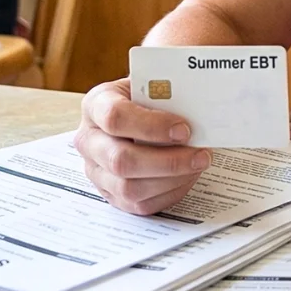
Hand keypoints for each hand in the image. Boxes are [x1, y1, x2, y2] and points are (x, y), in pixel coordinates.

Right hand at [75, 78, 212, 214]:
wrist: (136, 115)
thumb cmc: (146, 100)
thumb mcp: (151, 86)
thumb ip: (167, 94)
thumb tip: (200, 104)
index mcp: (95, 105)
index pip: (115, 117)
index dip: (151, 125)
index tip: (184, 129)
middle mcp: (89, 141)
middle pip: (120, 160)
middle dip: (167, 161)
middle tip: (200, 154)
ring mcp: (97, 172)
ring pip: (130, 188)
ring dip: (172, 179)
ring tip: (197, 164)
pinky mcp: (111, 195)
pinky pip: (140, 204)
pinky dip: (169, 192)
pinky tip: (187, 176)